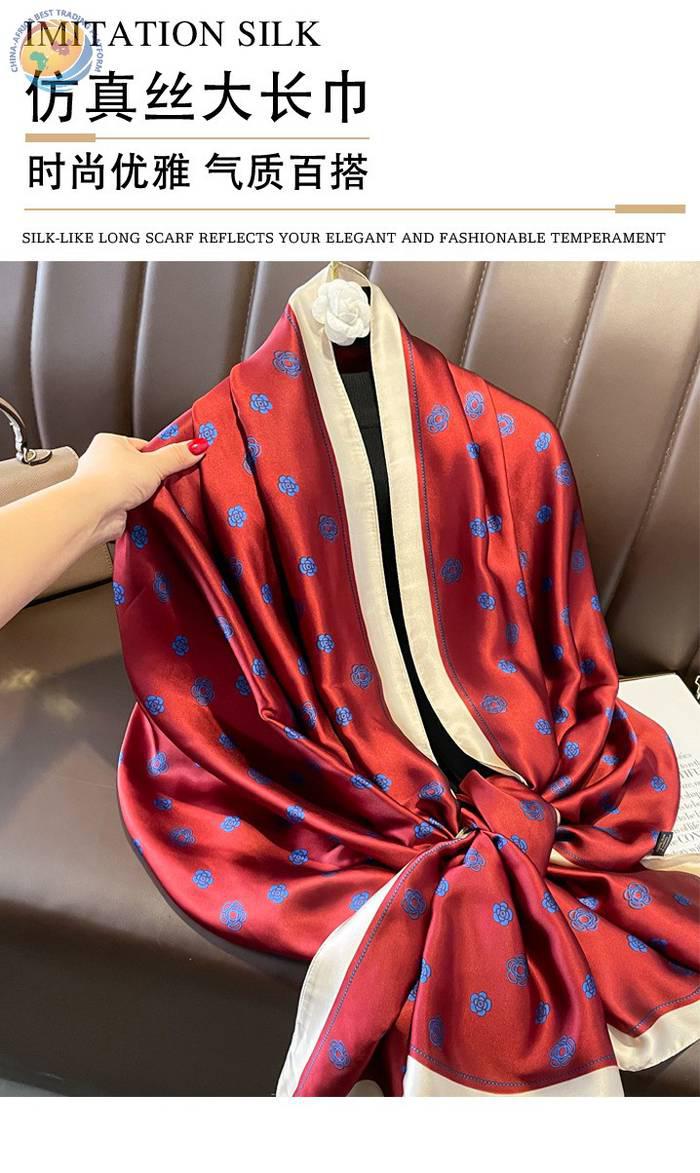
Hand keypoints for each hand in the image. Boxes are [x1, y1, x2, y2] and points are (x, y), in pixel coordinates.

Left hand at [73, 432, 207, 542]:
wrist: (93, 511)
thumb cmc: (110, 481)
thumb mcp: (154, 464)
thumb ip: (177, 456)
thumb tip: (197, 446)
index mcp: (110, 442)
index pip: (143, 446)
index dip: (160, 455)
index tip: (175, 461)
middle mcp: (102, 462)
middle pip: (139, 467)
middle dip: (153, 477)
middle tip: (165, 481)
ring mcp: (103, 485)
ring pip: (135, 488)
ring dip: (146, 495)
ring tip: (153, 497)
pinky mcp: (107, 506)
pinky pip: (130, 506)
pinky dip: (139, 509)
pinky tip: (145, 510)